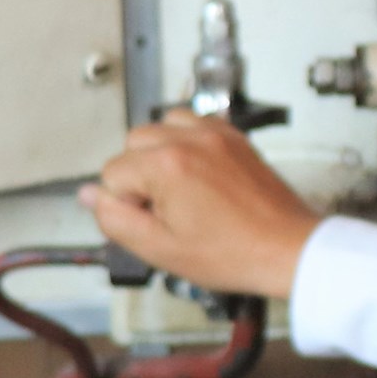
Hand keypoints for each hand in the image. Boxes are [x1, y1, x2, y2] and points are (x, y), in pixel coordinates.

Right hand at [80, 116, 322, 298]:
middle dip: (139, 175)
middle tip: (166, 210)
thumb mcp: (160, 250)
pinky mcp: (234, 137)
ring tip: (180, 190)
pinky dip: (187, 141)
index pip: (112, 173)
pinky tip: (197, 173)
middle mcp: (189, 139)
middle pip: (133, 144)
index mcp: (167, 165)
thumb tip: (89, 195)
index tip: (153, 223)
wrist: (287, 249)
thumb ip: (115, 219)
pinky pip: (194, 123)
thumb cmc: (234, 253)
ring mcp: (215, 134)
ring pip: (161, 127)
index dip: (125, 204)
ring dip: (160, 154)